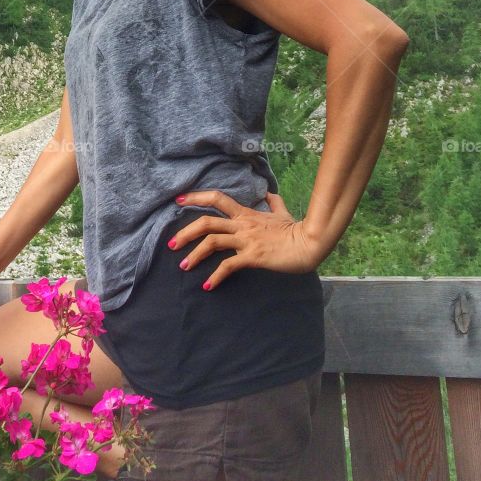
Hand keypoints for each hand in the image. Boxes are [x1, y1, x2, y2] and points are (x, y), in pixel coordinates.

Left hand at [168, 189, 323, 289]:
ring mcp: (246, 240)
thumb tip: (269, 194)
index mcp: (245, 213)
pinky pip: (228, 266)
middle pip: (207, 223)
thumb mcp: (282, 213)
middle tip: (171, 244)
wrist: (309, 244)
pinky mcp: (252, 256)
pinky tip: (208, 286)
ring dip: (194, 255)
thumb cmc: (295, 230)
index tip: (179, 200)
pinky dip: (215, 277)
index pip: (217, 199)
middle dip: (186, 232)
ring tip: (184, 267)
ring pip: (212, 242)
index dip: (196, 197)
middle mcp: (242, 224)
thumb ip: (273, 203)